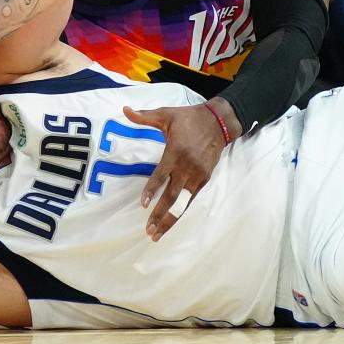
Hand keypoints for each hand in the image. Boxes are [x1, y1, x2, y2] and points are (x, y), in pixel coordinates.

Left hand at [125, 99, 237, 241]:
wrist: (219, 122)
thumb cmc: (188, 118)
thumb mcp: (166, 114)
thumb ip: (144, 116)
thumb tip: (124, 110)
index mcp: (176, 151)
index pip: (162, 174)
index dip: (152, 190)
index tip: (143, 204)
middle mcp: (187, 166)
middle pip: (172, 194)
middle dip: (160, 214)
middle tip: (148, 229)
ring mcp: (198, 174)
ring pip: (183, 201)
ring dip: (171, 218)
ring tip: (158, 233)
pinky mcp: (205, 178)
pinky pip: (192, 198)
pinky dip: (183, 211)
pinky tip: (174, 222)